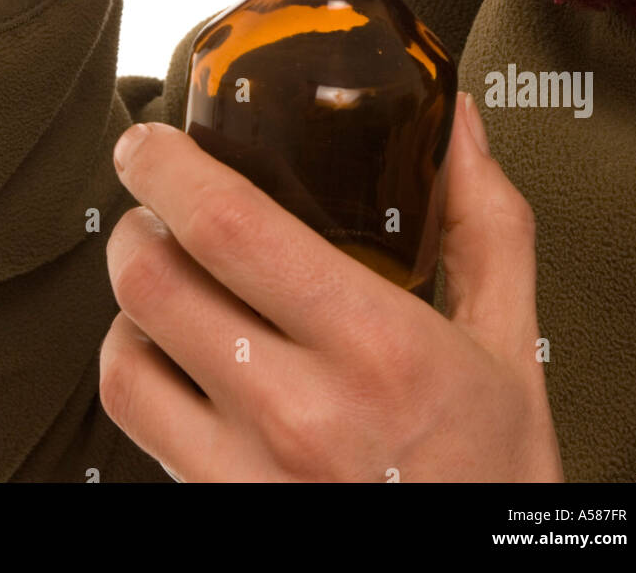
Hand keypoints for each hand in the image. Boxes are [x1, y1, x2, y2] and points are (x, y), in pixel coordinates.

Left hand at [100, 92, 563, 482]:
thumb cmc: (492, 479)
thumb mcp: (510, 348)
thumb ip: (484, 227)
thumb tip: (458, 129)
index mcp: (377, 347)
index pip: (231, 227)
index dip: (168, 168)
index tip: (151, 141)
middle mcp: (300, 410)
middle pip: (154, 281)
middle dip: (135, 220)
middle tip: (152, 201)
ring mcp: (248, 469)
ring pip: (125, 352)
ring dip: (127, 295)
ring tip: (158, 271)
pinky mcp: (219, 506)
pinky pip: (134, 422)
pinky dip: (132, 365)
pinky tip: (165, 349)